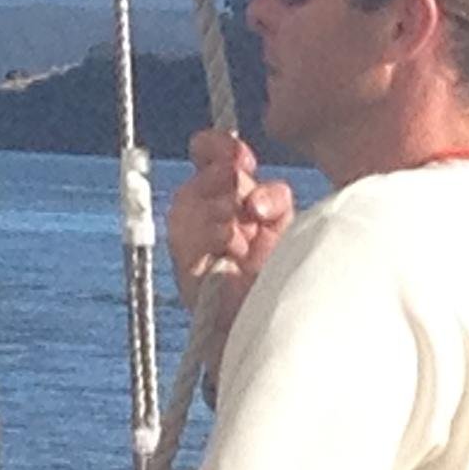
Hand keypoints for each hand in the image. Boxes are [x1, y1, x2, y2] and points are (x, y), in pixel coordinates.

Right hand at [166, 130, 293, 306]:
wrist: (271, 322)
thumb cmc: (277, 273)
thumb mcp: (283, 224)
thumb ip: (273, 198)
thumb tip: (253, 198)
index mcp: (224, 195)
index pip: (206, 154)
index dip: (217, 147)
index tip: (244, 157)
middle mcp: (201, 213)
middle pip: (201, 177)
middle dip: (226, 181)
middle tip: (249, 203)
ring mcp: (189, 240)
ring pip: (189, 201)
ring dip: (222, 211)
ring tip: (244, 237)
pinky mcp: (185, 267)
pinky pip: (188, 236)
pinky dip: (214, 236)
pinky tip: (233, 249)